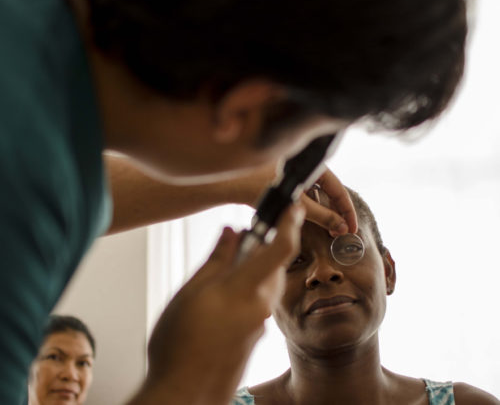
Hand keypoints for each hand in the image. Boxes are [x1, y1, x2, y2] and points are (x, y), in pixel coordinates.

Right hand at [131, 204, 304, 404]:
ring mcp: (261, 325)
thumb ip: (217, 259)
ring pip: (267, 283)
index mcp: (246, 291)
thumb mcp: (192, 292)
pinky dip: (249, 289)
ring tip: (224, 269)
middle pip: (275, 265)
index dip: (290, 223)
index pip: (281, 249)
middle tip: (240, 238)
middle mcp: (261, 307)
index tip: (294, 207)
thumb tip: (232, 232)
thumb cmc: (179, 345)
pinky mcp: (256, 336)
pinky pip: (260, 302)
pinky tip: (223, 297)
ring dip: (254, 268)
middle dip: (264, 247)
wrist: (184, 396)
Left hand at [240, 162, 356, 236]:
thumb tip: (341, 228)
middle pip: (331, 192)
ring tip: (330, 231)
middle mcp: (306, 168)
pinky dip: (313, 210)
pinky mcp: (287, 184)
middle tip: (342, 233)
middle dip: (338, 213)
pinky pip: (307, 197)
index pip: (339, 189)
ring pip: (319, 196)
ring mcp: (297, 176)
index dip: (347, 211)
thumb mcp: (295, 205)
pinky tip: (314, 223)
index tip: (351, 229)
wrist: (232, 185)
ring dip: (326, 213)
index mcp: (312, 166)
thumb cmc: (258, 187)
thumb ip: (321, 216)